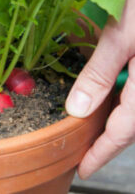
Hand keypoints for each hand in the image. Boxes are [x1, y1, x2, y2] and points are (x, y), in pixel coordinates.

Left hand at [65, 0, 134, 179]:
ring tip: (89, 130)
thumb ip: (99, 73)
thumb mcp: (120, 36)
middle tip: (82, 151)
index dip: (101, 154)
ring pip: (134, 111)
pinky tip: (104, 98)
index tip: (84, 170)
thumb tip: (77, 109)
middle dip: (105, 141)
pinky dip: (119, 101)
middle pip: (130, 125)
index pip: (123, 132)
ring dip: (113, 122)